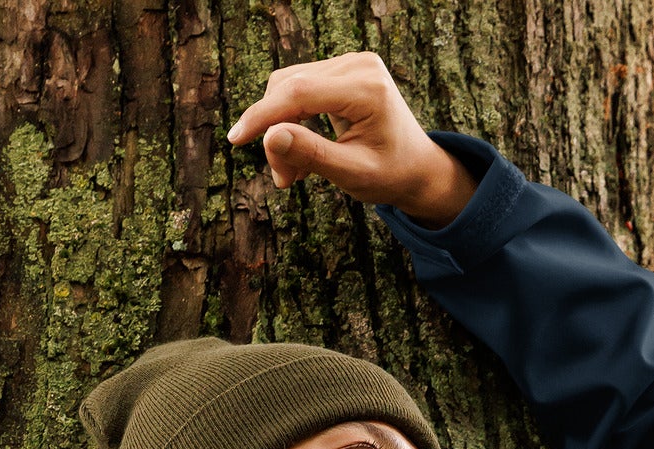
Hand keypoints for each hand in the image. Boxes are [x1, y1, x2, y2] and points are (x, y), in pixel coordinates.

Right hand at [227, 53, 479, 225]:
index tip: (235, 140)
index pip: (299, 93)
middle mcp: (359, 64)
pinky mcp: (342, 70)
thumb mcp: (353, 174)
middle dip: (276, 132)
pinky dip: (292, 121)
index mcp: (367, 88)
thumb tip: (269, 136)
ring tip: (294, 173)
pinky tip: (300, 152)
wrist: (418, 168)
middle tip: (284, 180)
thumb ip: (312, 155)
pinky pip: (301, 89)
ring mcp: (351, 63)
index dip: (262, 116)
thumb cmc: (391, 176)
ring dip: (282, 129)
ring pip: (290, 87)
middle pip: (291, 87)